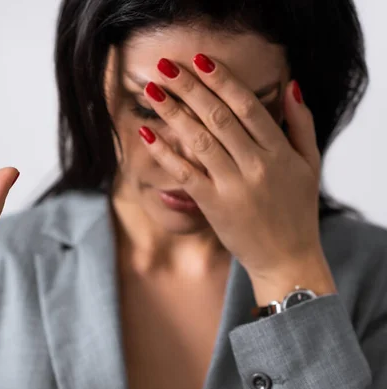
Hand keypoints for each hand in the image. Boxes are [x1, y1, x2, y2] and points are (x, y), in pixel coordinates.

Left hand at [138, 54, 325, 279]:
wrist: (287, 258)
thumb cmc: (297, 209)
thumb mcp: (310, 163)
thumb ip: (301, 124)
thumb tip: (290, 85)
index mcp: (279, 151)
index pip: (247, 106)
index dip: (222, 80)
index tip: (200, 61)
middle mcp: (256, 164)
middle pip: (218, 117)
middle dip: (190, 88)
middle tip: (167, 66)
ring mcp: (233, 185)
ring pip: (198, 141)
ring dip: (173, 113)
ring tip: (153, 91)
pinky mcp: (213, 205)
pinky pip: (185, 173)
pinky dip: (165, 153)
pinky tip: (147, 133)